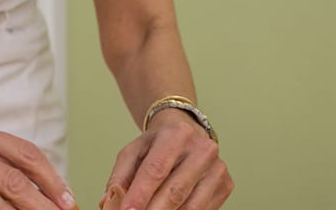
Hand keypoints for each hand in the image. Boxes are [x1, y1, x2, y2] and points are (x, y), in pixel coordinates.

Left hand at [105, 109, 233, 209]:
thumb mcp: (133, 152)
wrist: (186, 132)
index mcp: (175, 135)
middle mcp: (201, 149)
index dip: (140, 195)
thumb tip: (109, 202)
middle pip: (175, 191)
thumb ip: (119, 177)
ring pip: (191, 206)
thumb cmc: (158, 144)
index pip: (155, 170)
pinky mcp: (226, 184)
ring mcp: (217, 167)